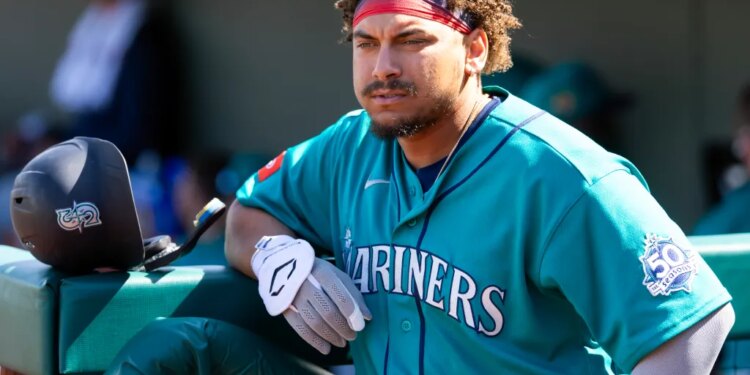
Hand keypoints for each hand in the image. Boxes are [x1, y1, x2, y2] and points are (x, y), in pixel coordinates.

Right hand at [252, 235, 371, 353]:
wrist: (286, 265)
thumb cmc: (319, 272)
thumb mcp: (338, 275)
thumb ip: (353, 294)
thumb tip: (366, 316)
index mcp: (323, 273)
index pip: (340, 296)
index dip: (352, 313)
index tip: (361, 326)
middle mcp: (307, 284)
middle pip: (328, 312)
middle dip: (343, 328)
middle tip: (352, 336)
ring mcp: (294, 297)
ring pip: (314, 322)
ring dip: (330, 336)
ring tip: (342, 342)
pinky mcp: (285, 308)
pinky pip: (300, 328)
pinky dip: (314, 341)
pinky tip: (326, 348)